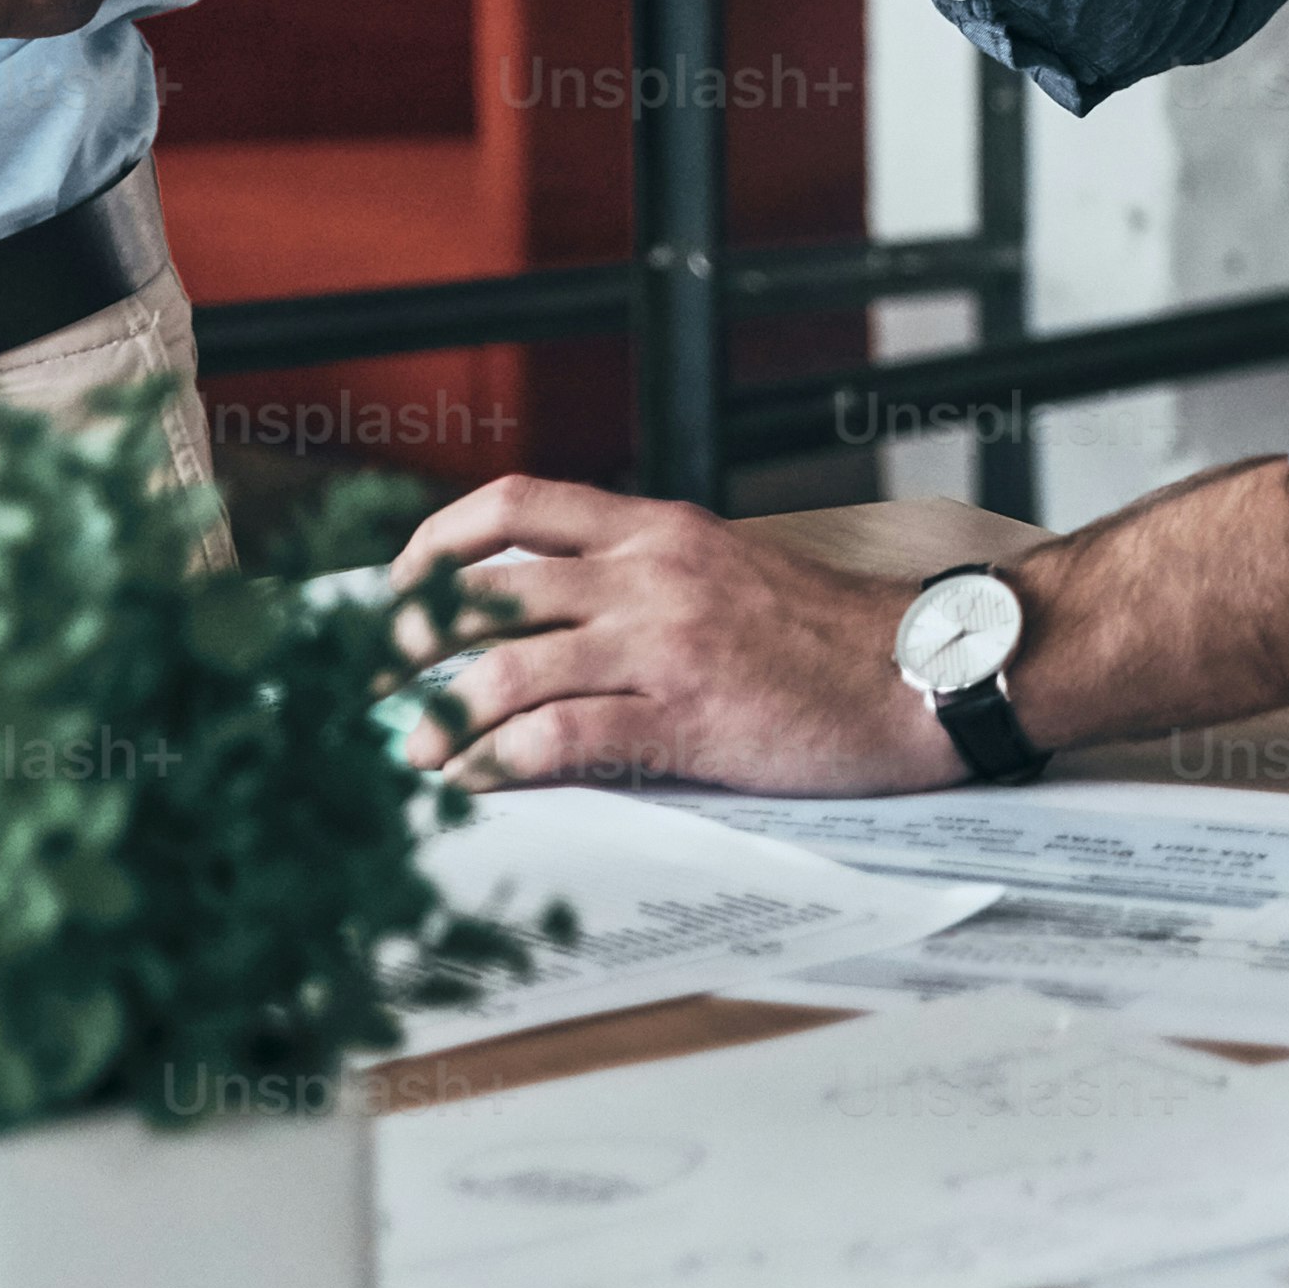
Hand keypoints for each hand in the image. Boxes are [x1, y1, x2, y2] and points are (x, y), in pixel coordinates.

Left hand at [385, 478, 960, 793]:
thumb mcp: (730, 572)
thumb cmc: (831, 639)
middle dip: (404, 640)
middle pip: (487, 589)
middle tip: (364, 683)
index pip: (517, 505)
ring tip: (408, 751)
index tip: (396, 587)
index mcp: (659, 531)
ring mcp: (664, 645)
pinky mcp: (684, 718)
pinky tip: (474, 782)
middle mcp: (650, 575)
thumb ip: (647, 580)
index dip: (436, 542)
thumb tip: (552, 619)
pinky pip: (560, 738)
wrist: (924, 674)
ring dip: (438, 714)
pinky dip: (497, 762)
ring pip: (507, 667)